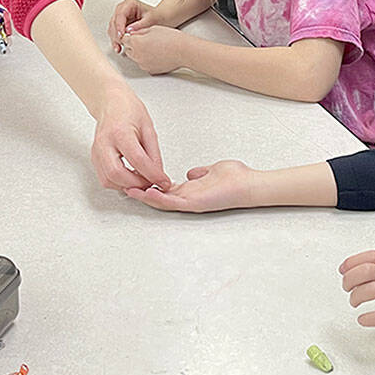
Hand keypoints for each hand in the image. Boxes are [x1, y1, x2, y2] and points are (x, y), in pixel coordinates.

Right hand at [90, 86, 170, 190]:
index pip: (137, 159)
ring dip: (127, 186)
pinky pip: (105, 178)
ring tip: (142, 180)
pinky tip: (130, 178)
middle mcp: (104, 143)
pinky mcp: (94, 158)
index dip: (152, 174)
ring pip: (108, 180)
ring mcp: (96, 151)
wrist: (110, 103)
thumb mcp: (148, 128)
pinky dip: (119, 183)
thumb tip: (159, 174)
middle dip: (137, 184)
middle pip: (117, 174)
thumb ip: (154, 153)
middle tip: (151, 183)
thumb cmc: (128, 110)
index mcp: (120, 132)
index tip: (163, 181)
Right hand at [108, 0, 159, 51]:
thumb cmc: (155, 16)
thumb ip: (140, 25)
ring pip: (112, 28)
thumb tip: (129, 31)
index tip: (121, 35)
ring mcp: (120, 17)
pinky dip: (116, 41)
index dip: (119, 25)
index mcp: (129, 3)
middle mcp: (122, 9)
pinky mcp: (119, 25)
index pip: (120, 14)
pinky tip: (119, 48)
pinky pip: (114, 33)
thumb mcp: (150, 19)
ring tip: (119, 48)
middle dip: (116, 34)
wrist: (158, 18)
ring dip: (115, 39)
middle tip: (121, 42)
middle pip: (114, 21)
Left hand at [119, 24, 186, 74]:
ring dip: (139, 53)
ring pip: (135, 58)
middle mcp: (137, 55)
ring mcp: (143, 64)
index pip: (124, 39)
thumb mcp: (152, 29)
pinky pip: (143, 64)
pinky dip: (146, 60)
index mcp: (136, 43)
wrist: (183, 51)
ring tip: (153, 47)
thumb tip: (131, 34)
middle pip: (128, 50)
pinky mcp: (150, 70)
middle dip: (133, 45)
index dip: (129, 36)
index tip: (134, 35)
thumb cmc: (171, 38)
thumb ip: (138, 31)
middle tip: (145, 40)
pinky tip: (156, 54)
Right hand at [125, 160, 255, 212]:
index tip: (137, 178)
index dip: (151, 184)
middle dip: (142, 192)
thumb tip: (192, 173)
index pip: (166, 189)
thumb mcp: (213, 171)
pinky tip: (148, 194)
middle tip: (124, 186)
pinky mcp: (196, 204)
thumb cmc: (236, 178)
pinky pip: (174, 202)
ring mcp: (191, 203)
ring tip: (129, 190)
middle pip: (160, 197)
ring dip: (146, 197)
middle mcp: (189, 198)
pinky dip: (160, 199)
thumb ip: (201, 173)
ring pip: (163, 202)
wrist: (250, 184)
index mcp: (191, 190)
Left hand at [339, 251, 374, 345]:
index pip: (374, 256)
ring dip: (356, 296)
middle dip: (350, 278)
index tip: (343, 269)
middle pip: (369, 269)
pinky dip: (369, 318)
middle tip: (345, 288)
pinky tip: (363, 320)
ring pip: (373, 288)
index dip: (353, 261)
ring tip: (354, 303)